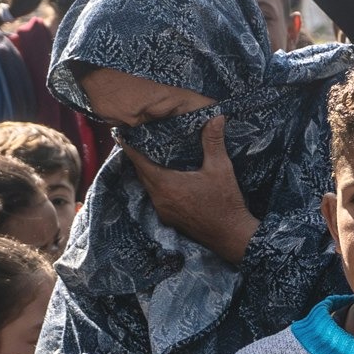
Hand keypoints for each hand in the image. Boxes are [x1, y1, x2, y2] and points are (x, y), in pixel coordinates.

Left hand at [125, 112, 255, 261]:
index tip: (122, 134)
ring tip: (149, 154)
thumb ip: (213, 142)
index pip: (139, 161)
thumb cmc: (226, 202)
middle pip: (140, 173)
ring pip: (147, 185)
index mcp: (166, 184)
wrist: (231, 235)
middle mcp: (159, 198)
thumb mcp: (221, 168)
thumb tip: (216, 117)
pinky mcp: (168, 218)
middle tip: (137, 139)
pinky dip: (155, 184)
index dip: (130, 146)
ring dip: (146, 171)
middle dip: (137, 156)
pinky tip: (164, 176)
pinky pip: (155, 196)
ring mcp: (162, 210)